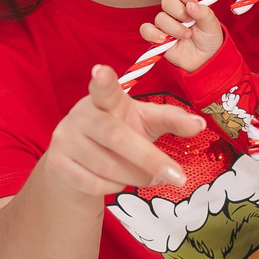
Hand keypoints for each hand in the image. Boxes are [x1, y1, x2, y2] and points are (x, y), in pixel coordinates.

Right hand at [42, 64, 205, 198]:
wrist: (76, 168)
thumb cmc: (118, 138)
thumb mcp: (144, 123)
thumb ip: (170, 119)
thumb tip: (200, 124)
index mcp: (103, 100)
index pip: (103, 88)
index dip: (103, 81)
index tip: (101, 71)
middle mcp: (81, 116)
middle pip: (117, 137)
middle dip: (150, 159)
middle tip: (179, 176)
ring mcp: (66, 140)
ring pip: (108, 166)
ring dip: (137, 177)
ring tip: (151, 178)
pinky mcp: (58, 164)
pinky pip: (95, 183)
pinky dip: (116, 187)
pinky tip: (121, 181)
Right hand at [137, 0, 223, 75]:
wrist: (205, 60)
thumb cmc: (209, 39)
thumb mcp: (212, 25)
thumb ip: (204, 12)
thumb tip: (191, 5)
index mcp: (190, 2)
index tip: (192, 2)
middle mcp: (176, 10)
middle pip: (167, 1)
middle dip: (180, 12)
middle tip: (190, 23)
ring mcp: (166, 23)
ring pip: (160, 17)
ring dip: (174, 28)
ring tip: (186, 36)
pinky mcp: (157, 36)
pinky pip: (146, 30)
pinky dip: (153, 34)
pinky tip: (165, 40)